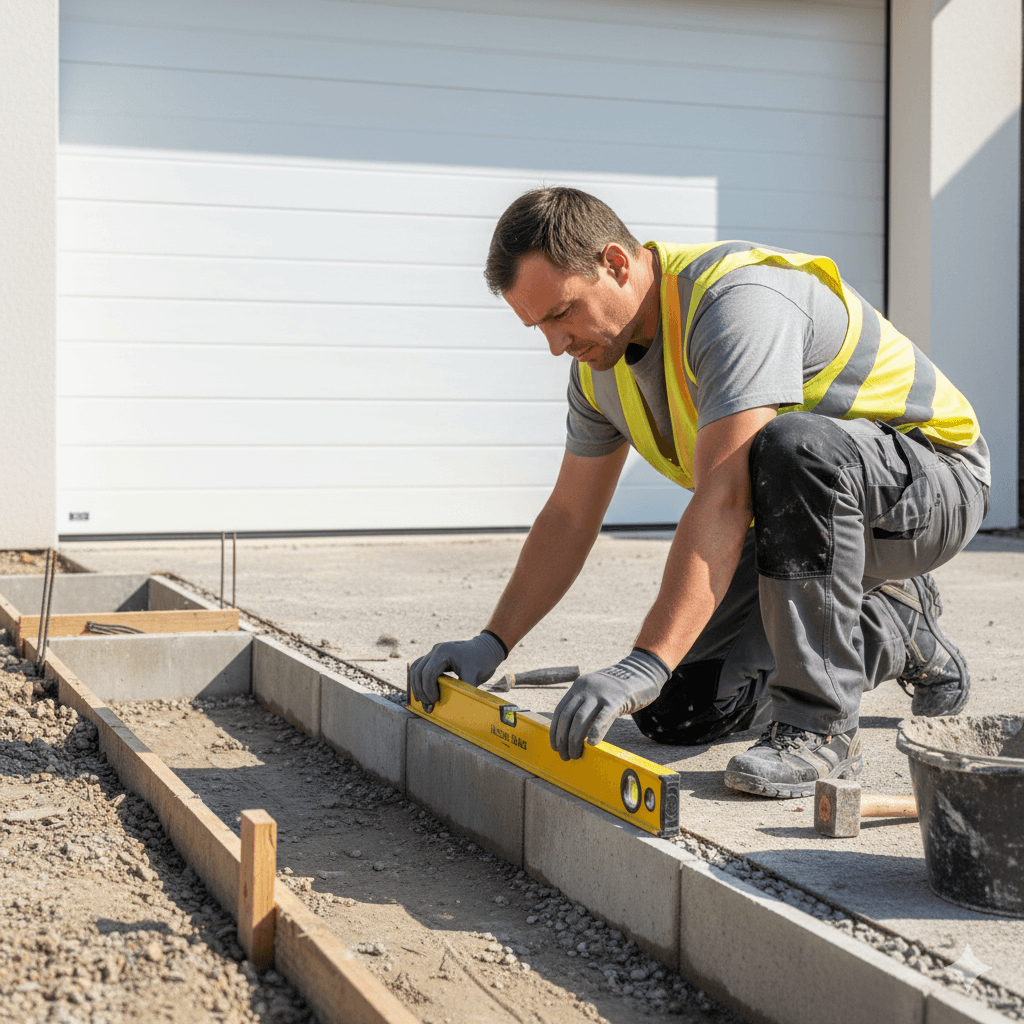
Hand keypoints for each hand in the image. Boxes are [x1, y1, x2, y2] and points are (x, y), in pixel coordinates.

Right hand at [409, 632, 506, 705]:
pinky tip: (423, 693)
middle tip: (429, 706)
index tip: (436, 701)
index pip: (429, 672)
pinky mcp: (435, 658)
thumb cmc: (482, 660)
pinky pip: (420, 668)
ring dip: (417, 686)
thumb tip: (461, 708)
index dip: (429, 689)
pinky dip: (419, 680)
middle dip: (421, 690)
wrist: (487, 649)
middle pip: (418, 671)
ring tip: (423, 701)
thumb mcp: (475, 675)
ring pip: (416, 669)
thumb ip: (465, 690)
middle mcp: (436, 650)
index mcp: (445, 652)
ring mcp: (434, 653)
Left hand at [549, 648, 669, 759]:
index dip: (555, 731)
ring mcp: (601, 693)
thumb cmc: (618, 689)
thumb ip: (586, 708)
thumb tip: (574, 734)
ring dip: (574, 740)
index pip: (560, 711)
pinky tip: (592, 744)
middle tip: (564, 755)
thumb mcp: (597, 694)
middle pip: (567, 717)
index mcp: (578, 686)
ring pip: (581, 719)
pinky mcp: (617, 699)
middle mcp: (586, 688)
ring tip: (575, 755)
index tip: (555, 746)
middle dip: (563, 739)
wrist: (642, 672)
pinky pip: (603, 717)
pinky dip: (595, 732)